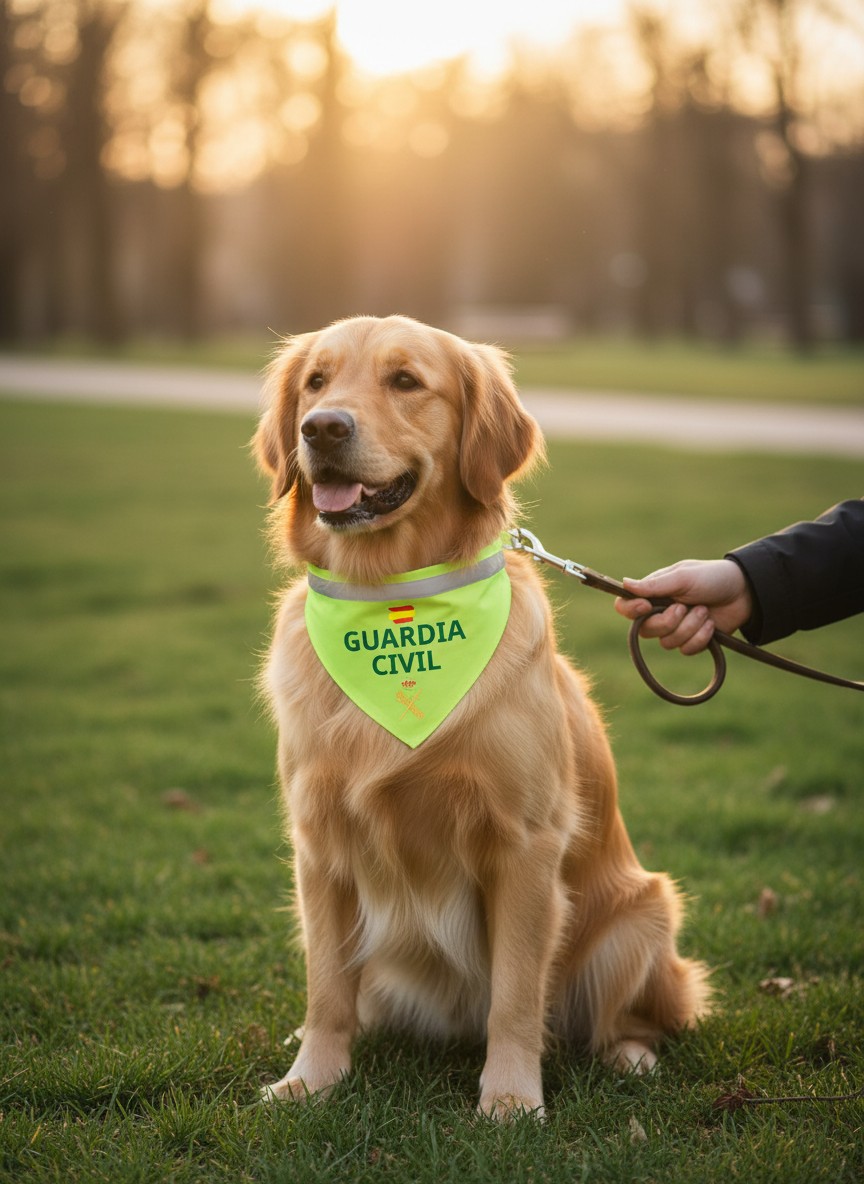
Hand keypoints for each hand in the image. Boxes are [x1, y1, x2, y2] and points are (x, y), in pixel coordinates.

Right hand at [613, 559, 752, 654]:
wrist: (745, 593)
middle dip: (668, 622)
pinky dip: (700, 638)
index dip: (631, 610)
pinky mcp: (692, 641)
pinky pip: (686, 650)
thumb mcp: (684, 577)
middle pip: (645, 630)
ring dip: (689, 627)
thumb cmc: (712, 577)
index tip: (646, 606)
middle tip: (684, 607)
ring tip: (704, 612)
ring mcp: (676, 628)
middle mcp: (660, 612)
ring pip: (667, 642)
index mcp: (654, 593)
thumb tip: (624, 584)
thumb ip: (655, 584)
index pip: (626, 606)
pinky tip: (711, 625)